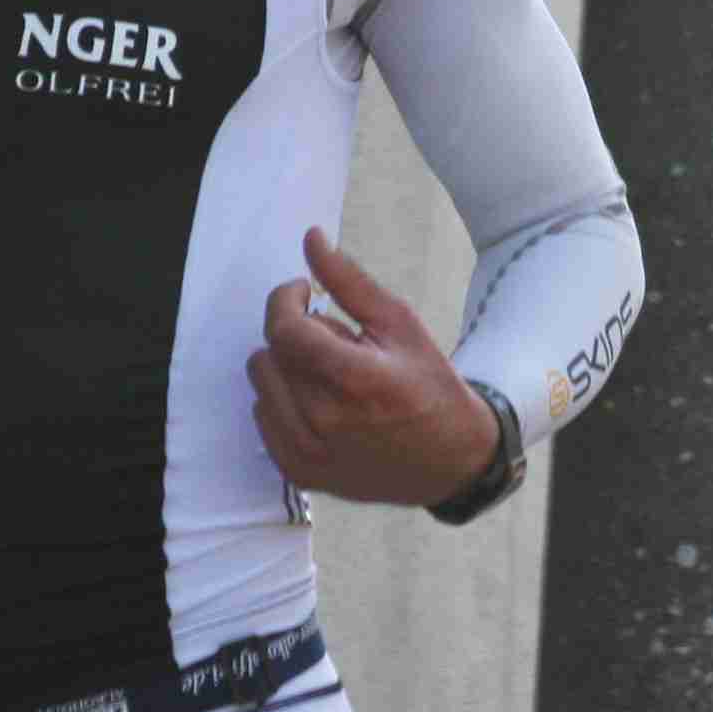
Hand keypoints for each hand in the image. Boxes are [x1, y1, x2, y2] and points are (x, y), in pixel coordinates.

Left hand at [248, 229, 498, 507]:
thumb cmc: (430, 386)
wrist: (451, 460)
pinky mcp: (299, 473)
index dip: (286, 299)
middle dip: (296, 334)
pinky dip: (283, 400)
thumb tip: (311, 239)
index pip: (284, 329)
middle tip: (338, 341)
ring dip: (287, 367)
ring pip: (261, 383)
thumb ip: (349, 281)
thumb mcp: (400, 324)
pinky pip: (262, 417)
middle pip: (270, 353)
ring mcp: (309, 452)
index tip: (304, 292)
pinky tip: (320, 402)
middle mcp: (325, 421)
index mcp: (355, 380)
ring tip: (330, 375)